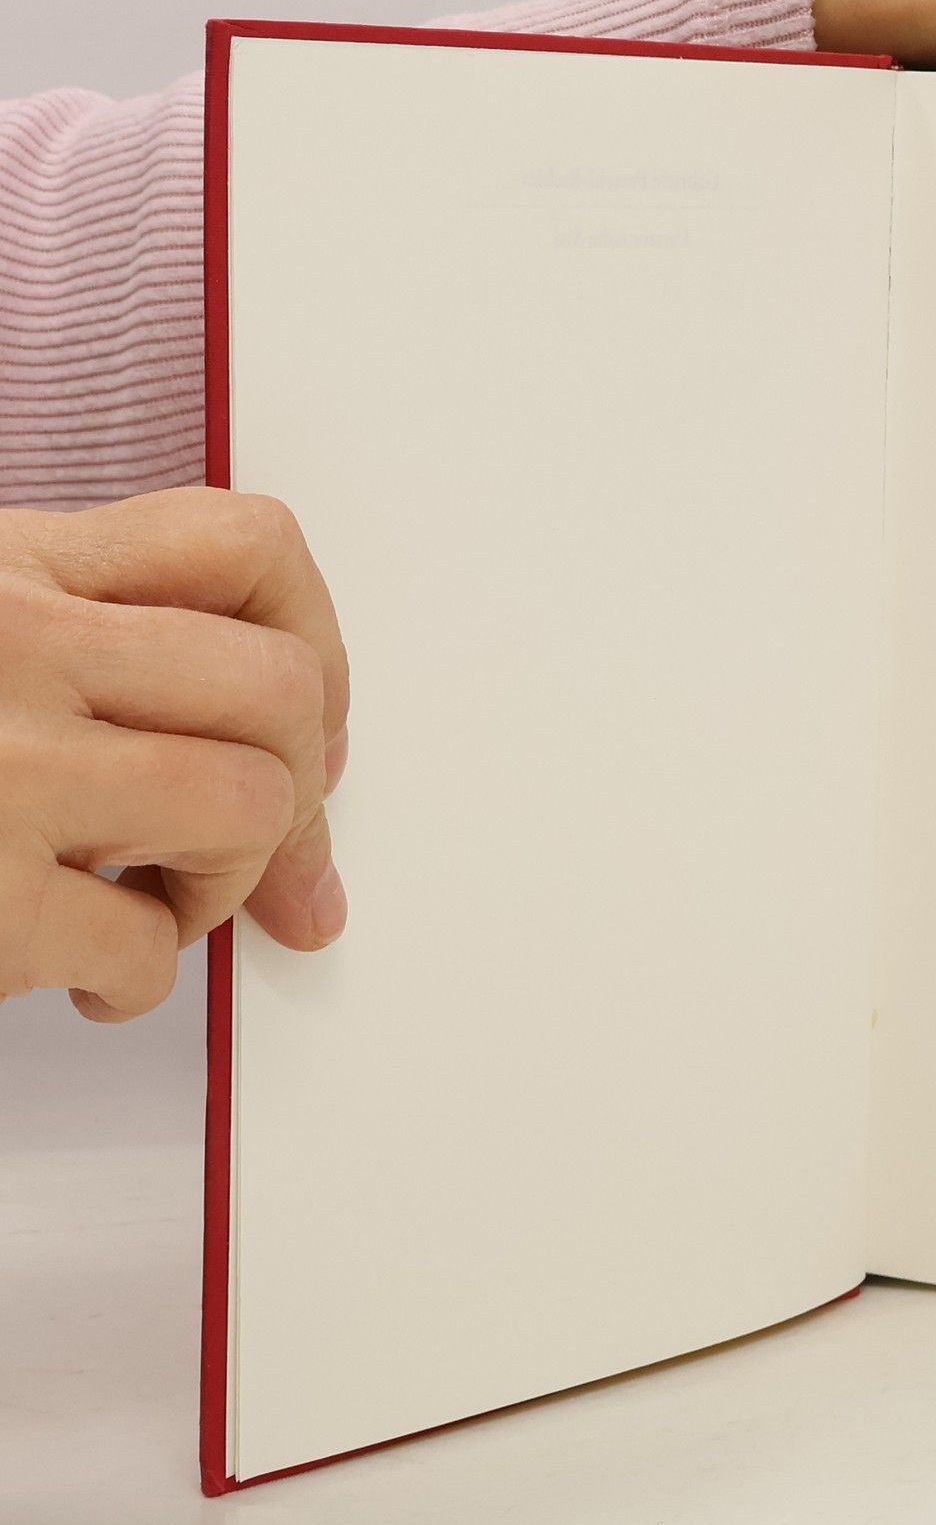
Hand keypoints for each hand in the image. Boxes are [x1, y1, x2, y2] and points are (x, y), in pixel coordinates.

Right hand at [0, 488, 348, 1020]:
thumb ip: (86, 642)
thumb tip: (282, 750)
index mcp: (8, 566)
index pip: (244, 546)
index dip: (316, 646)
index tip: (305, 727)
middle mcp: (7, 645)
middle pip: (277, 688)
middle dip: (300, 788)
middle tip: (257, 845)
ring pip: (243, 805)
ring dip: (228, 881)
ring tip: (162, 903)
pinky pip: (144, 942)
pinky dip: (140, 978)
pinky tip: (87, 974)